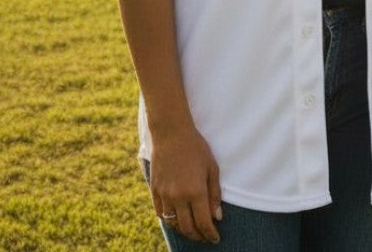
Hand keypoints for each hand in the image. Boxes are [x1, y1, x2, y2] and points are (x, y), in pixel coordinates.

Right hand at [150, 126, 222, 242]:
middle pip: (188, 228)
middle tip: (206, 237)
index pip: (203, 223)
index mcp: (195, 191)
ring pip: (173, 223)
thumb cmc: (196, 148)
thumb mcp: (212, 167)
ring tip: (193, 229)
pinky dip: (170, 220)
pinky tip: (177, 218)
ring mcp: (164, 195)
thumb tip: (217, 217)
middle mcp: (178, 197)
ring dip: (184, 230)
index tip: (216, 238)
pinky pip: (161, 213)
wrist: (171, 133)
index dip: (210, 234)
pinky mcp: (154, 191)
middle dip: (198, 236)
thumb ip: (214, 194)